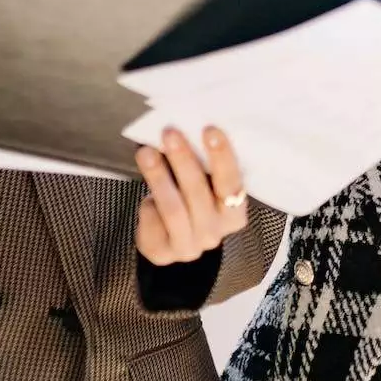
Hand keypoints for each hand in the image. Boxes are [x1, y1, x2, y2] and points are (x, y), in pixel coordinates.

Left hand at [135, 127, 250, 265]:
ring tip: (146, 152)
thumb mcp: (206, 188)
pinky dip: (147, 203)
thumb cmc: (193, 203)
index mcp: (234, 214)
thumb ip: (204, 168)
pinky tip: (145, 193)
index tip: (209, 129)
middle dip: (183, 159)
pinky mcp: (162, 252)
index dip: (222, 156)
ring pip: (173, 207)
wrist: (174, 240)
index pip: (231, 183)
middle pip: (198, 193)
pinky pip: (153, 221)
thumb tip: (189, 128)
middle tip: (170, 134)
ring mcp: (189, 247)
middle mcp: (215, 233)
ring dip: (158, 176)